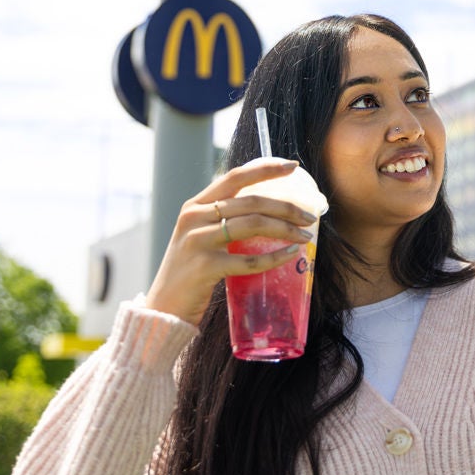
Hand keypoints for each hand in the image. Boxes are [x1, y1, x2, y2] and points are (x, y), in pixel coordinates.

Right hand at [145, 157, 319, 326]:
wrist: (164, 308)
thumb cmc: (191, 271)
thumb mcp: (200, 236)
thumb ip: (224, 220)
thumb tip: (270, 210)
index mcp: (195, 205)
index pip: (235, 176)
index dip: (265, 168)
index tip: (293, 166)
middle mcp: (194, 217)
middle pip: (251, 201)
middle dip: (286, 207)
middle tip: (310, 217)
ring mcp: (197, 241)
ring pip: (253, 225)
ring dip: (285, 229)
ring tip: (306, 237)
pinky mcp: (204, 267)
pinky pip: (248, 260)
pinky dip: (273, 257)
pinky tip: (290, 255)